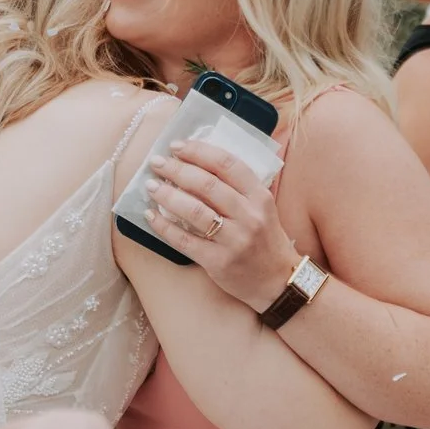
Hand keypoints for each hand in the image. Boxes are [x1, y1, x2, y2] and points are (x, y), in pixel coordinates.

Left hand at [144, 139, 303, 310]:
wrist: (278, 282)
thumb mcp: (262, 208)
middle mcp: (249, 216)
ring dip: (167, 195)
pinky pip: (184, 240)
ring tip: (151, 185)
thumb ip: (238, 188)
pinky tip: (150, 216)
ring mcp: (234, 240)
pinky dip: (164, 227)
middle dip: (177, 169)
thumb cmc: (266, 240)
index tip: (177, 146)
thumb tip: (196, 164)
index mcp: (260, 197)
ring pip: (194, 211)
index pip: (227, 164)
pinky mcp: (218, 262)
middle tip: (157, 162)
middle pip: (207, 184)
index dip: (199, 151)